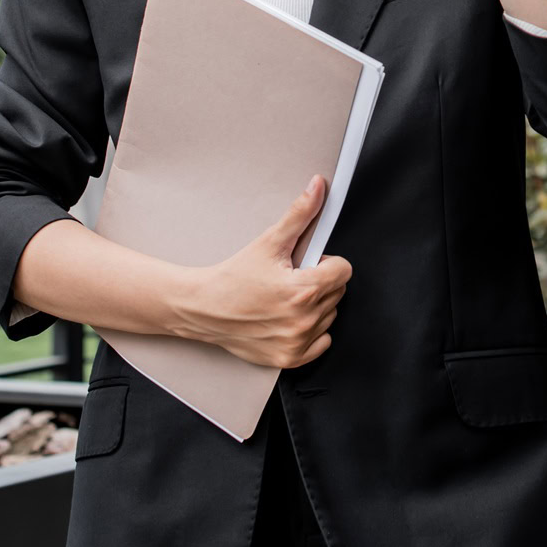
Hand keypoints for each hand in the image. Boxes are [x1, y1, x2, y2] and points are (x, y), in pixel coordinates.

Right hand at [177, 174, 352, 368]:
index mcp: (303, 290)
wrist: (203, 309)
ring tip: (286, 299)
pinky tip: (288, 319)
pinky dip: (310, 331)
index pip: (343, 270)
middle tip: (291, 280)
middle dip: (319, 282)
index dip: (326, 263)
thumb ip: (299, 214)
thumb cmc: (233, 278)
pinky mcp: (290, 358)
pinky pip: (322, 342)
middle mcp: (303, 319)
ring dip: (315, 306)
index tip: (307, 264)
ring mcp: (297, 342)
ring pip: (330, 315)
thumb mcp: (269, 242)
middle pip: (337, 292)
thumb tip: (318, 188)